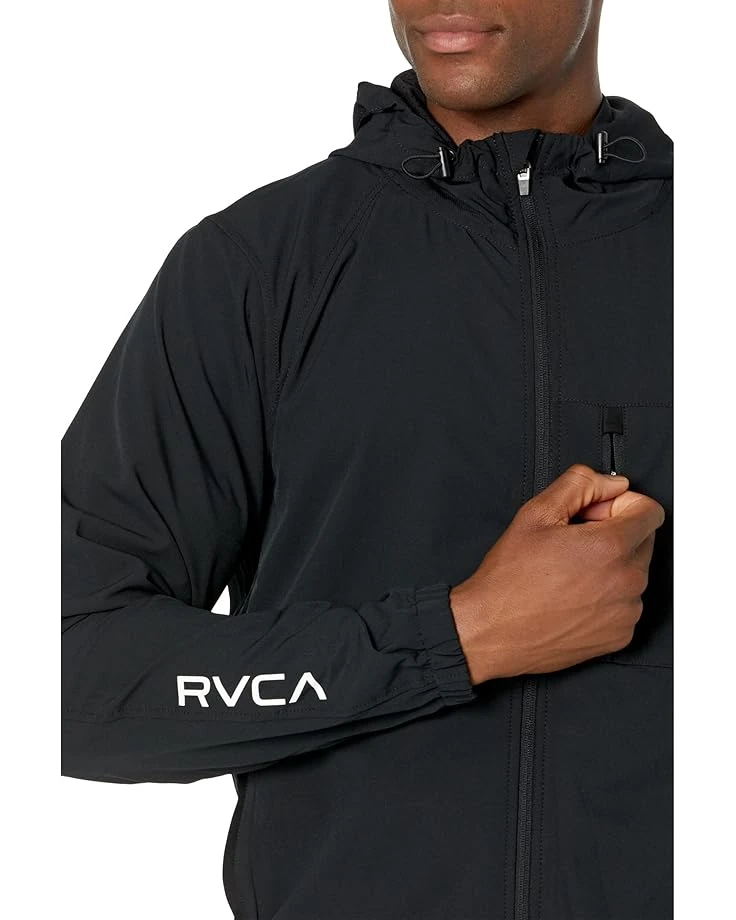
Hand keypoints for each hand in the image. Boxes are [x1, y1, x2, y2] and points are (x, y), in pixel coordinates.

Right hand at [449, 464, 664, 683]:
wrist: (494, 631)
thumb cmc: (510, 579)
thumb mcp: (536, 513)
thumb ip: (580, 484)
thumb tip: (612, 484)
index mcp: (610, 547)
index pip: (650, 512)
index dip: (621, 505)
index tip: (597, 514)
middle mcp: (627, 581)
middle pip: (643, 541)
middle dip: (616, 533)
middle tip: (574, 543)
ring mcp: (626, 612)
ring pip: (635, 573)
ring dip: (612, 566)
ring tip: (569, 572)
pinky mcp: (621, 635)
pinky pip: (627, 604)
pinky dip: (608, 596)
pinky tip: (574, 596)